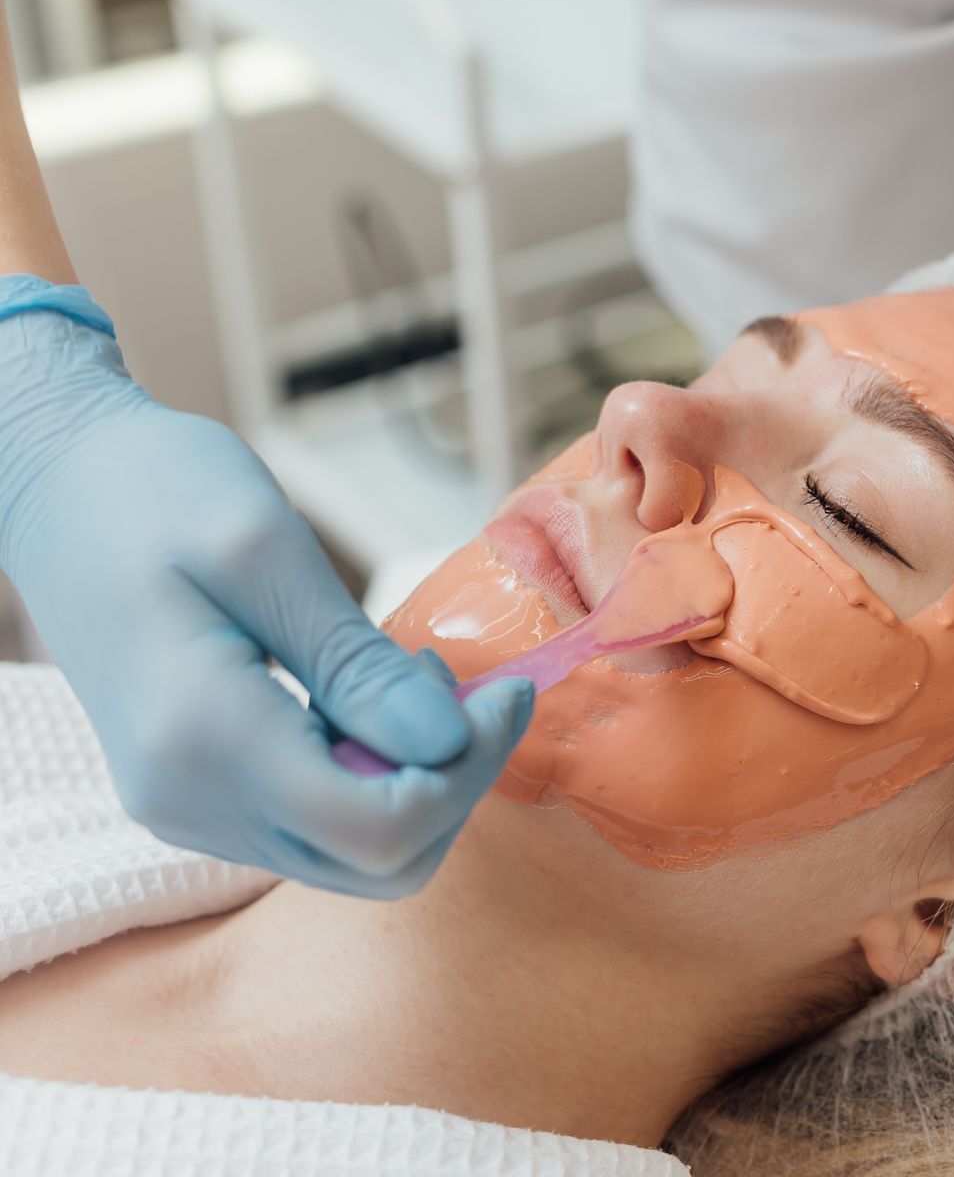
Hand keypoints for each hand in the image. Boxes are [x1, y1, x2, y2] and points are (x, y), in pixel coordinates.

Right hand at [0, 295, 534, 897]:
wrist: (53, 486)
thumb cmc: (153, 490)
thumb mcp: (265, 550)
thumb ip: (356, 663)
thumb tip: (446, 742)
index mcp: (202, 739)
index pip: (379, 827)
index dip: (468, 769)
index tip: (507, 689)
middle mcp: (188, 801)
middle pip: (378, 862)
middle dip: (454, 784)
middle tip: (475, 688)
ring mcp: (185, 809)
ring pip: (351, 857)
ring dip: (416, 783)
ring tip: (416, 682)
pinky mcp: (195, 796)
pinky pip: (313, 827)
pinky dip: (370, 779)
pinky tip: (372, 701)